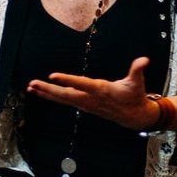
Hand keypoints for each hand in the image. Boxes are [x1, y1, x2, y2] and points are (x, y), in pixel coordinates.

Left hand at [27, 56, 159, 130]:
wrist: (134, 117)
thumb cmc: (134, 96)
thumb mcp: (137, 83)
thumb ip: (138, 70)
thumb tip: (144, 60)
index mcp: (101, 90)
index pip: (82, 84)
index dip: (68, 80)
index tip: (53, 76)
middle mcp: (90, 99)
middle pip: (66, 95)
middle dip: (49, 90)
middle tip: (33, 84)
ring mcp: (86, 104)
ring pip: (63, 99)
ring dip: (46, 94)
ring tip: (31, 88)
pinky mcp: (84, 106)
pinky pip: (65, 101)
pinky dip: (52, 97)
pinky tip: (42, 93)